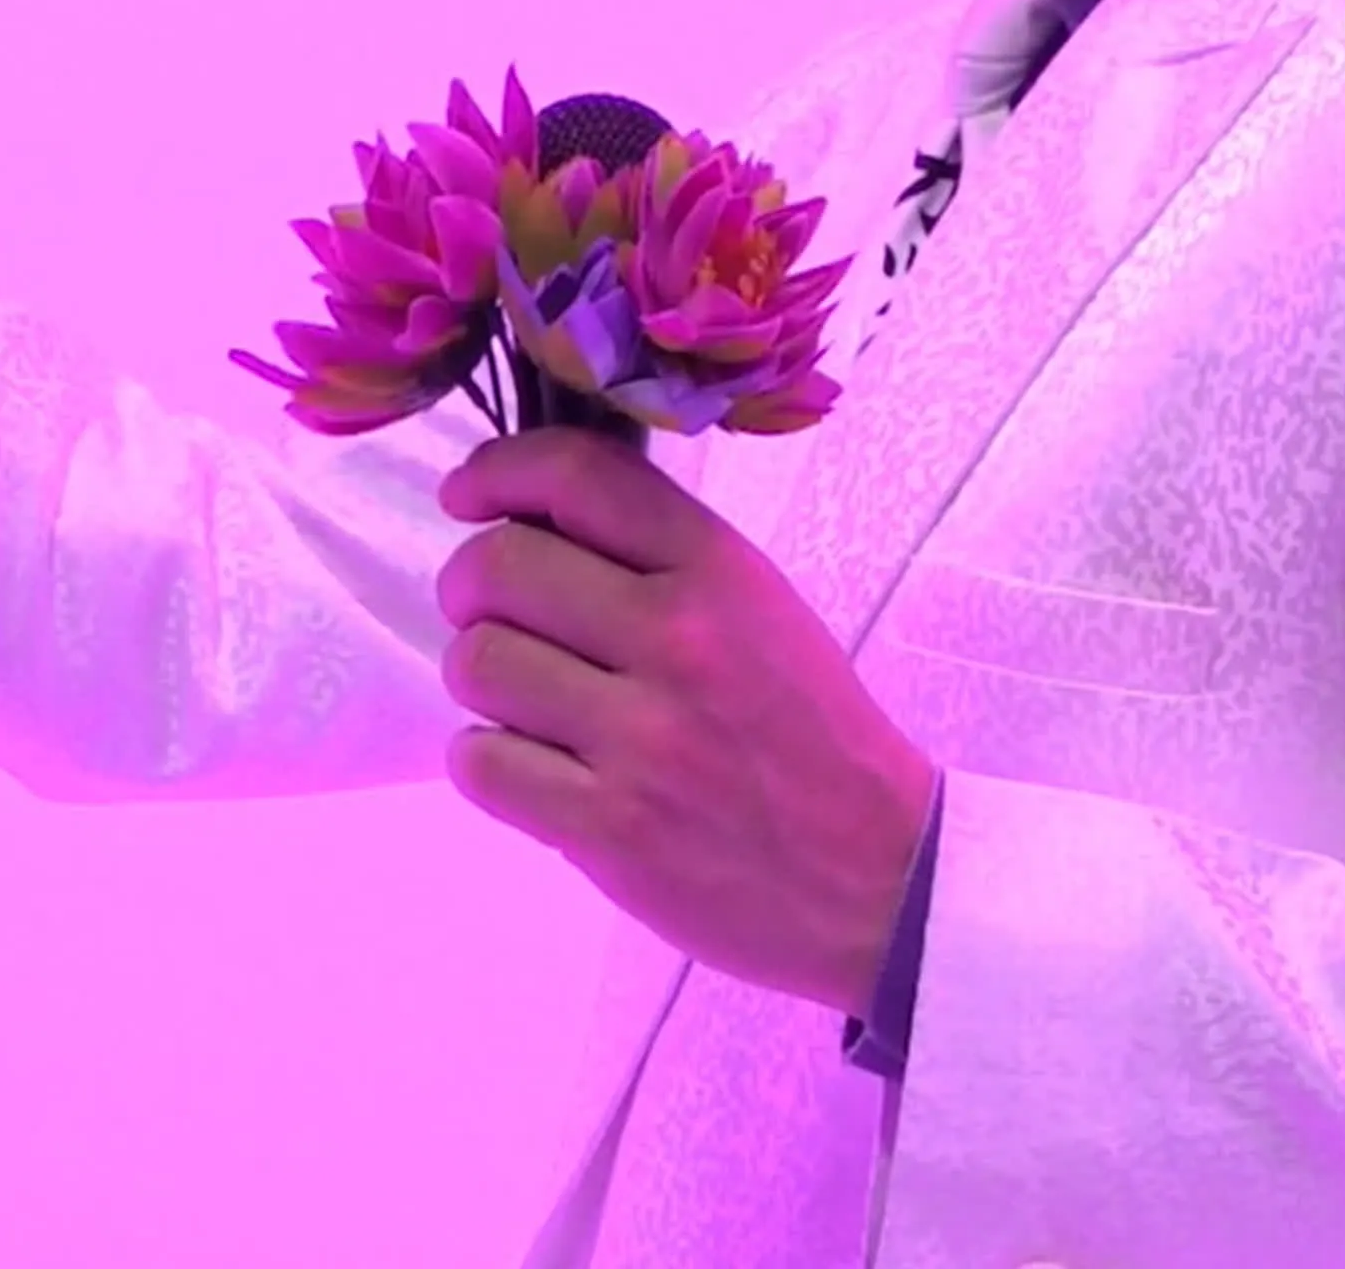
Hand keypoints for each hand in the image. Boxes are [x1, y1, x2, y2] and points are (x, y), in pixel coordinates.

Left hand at [434, 428, 935, 1012]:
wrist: (880, 875)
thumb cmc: (810, 729)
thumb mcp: (758, 605)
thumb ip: (657, 552)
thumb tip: (530, 507)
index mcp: (717, 569)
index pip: (575, 475)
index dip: (497, 469)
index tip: (464, 494)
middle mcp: (676, 637)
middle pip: (500, 566)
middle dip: (469, 584)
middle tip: (485, 610)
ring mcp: (641, 737)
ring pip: (479, 662)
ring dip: (478, 674)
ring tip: (518, 696)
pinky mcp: (611, 828)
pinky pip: (482, 763)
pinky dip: (486, 760)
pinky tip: (527, 764)